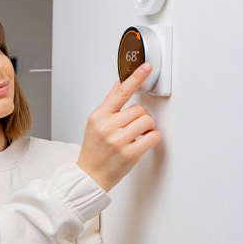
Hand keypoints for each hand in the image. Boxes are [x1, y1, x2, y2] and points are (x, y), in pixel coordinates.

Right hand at [77, 63, 161, 190]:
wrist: (90, 175)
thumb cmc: (93, 150)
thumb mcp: (95, 123)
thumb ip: (109, 104)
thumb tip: (119, 85)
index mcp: (98, 116)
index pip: (120, 92)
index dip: (135, 78)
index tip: (147, 67)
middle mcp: (107, 126)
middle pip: (139, 109)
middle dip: (139, 118)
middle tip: (130, 128)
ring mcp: (117, 140)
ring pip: (147, 121)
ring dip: (146, 128)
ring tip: (134, 137)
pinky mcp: (129, 153)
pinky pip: (153, 137)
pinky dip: (151, 139)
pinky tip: (141, 143)